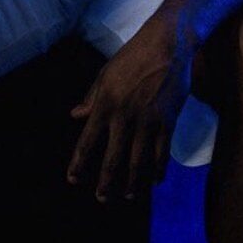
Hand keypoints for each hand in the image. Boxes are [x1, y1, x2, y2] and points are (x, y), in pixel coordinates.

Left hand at [66, 15, 191, 201]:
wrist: (167, 45)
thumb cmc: (133, 56)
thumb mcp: (106, 74)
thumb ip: (91, 97)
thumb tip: (75, 115)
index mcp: (104, 104)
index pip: (87, 141)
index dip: (79, 163)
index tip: (73, 179)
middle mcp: (124, 117)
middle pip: (113, 159)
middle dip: (106, 182)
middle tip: (101, 198)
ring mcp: (148, 121)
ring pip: (138, 161)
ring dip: (132, 183)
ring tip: (127, 196)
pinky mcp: (168, 121)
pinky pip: (162, 153)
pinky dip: (158, 170)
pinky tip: (155, 181)